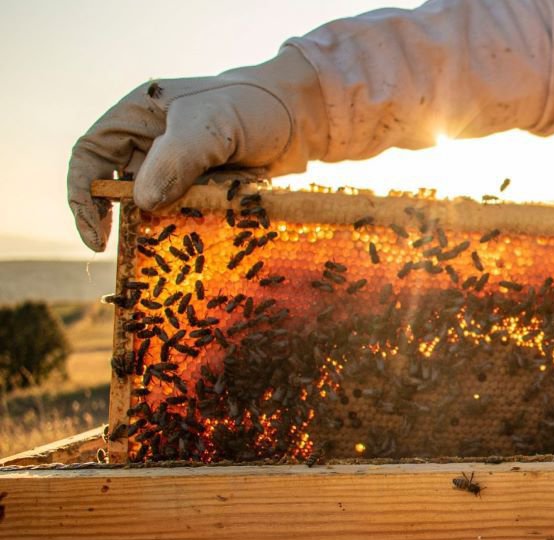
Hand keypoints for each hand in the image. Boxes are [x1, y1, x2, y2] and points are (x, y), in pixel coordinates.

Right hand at [67, 48, 327, 250]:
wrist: (303, 118)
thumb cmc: (253, 108)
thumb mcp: (212, 125)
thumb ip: (176, 159)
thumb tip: (142, 202)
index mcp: (139, 115)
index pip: (91, 154)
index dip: (84, 195)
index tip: (96, 236)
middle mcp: (151, 142)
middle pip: (119, 186)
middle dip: (126, 219)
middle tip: (137, 249)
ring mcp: (179, 167)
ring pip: (154, 205)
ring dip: (163, 227)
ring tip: (177, 246)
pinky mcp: (204, 188)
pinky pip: (186, 214)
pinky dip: (191, 227)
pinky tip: (204, 240)